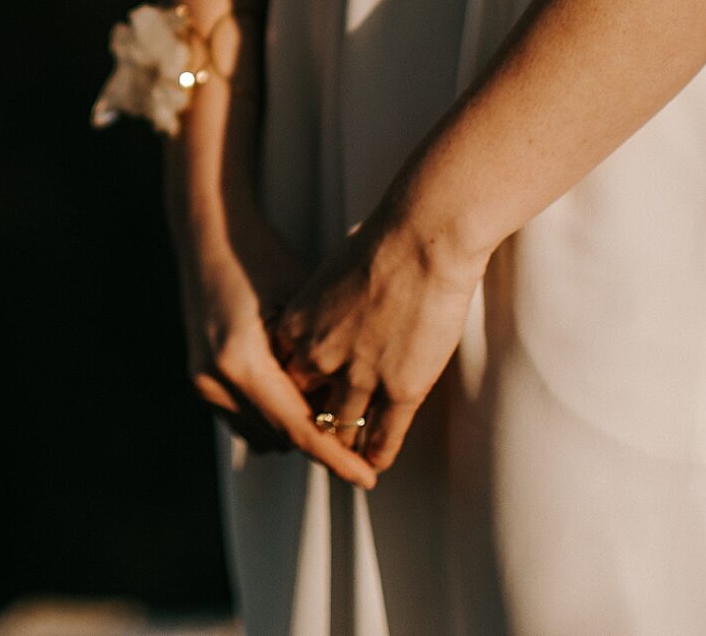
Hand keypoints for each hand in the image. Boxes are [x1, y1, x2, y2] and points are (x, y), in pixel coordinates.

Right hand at [178, 208, 377, 484]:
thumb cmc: (262, 259)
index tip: (367, 478)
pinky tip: (299, 396)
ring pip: (262, 436)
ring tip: (332, 412)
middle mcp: (215, 380)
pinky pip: (244, 420)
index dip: (336, 457)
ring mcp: (202, 384)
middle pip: (280, 439)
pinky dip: (273, 417)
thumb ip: (319, 365)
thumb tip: (347, 412)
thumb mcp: (301, 308)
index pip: (297, 429)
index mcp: (241, 361)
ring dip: (295, 431)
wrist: (210, 235)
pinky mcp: (199, 381)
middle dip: (320, 443)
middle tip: (361, 444)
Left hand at [267, 207, 487, 473]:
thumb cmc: (382, 243)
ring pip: (342, 429)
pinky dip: (378, 454)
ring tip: (348, 464)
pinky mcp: (400, 390)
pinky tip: (376, 466)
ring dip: (344, 447)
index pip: (282, 376)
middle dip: (310, 425)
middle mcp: (319, 358)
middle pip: (304, 408)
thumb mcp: (331, 277)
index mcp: (295, 327)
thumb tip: (329, 316)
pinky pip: (383, 436)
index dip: (292, 393)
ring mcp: (359, 378)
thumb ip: (323, 309)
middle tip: (318, 438)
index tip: (301, 403)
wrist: (423, 239)